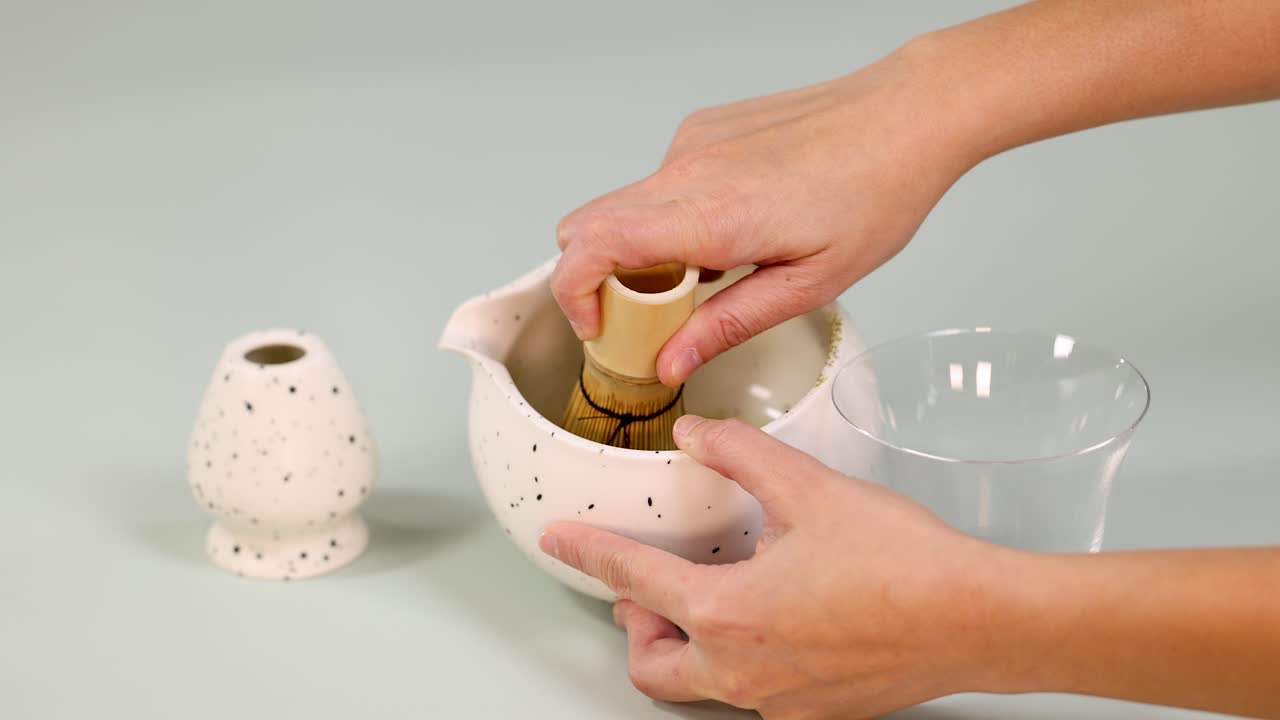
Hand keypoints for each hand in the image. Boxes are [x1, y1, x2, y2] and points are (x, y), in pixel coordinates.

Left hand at [538, 416, 1014, 718]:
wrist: (976, 619)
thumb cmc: (902, 563)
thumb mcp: (808, 487)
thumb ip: (740, 454)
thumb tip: (699, 434)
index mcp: (726, 613)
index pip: (632, 581)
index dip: (588, 554)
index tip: (562, 541)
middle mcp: (742, 669)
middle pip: (651, 665)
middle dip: (637, 625)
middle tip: (651, 588)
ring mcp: (778, 699)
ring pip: (701, 684)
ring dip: (689, 643)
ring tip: (716, 596)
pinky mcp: (815, 710)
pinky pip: (753, 692)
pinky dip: (742, 656)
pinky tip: (777, 618)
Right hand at [550, 46, 974, 386]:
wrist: (906, 114)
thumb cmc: (875, 192)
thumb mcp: (808, 285)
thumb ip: (728, 325)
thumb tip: (670, 362)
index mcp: (710, 216)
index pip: (592, 246)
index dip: (573, 294)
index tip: (598, 327)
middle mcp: (687, 170)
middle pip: (587, 225)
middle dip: (597, 278)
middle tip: (650, 313)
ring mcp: (691, 143)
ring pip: (624, 205)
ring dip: (642, 248)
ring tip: (713, 270)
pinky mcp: (703, 129)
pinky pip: (661, 182)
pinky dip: (674, 215)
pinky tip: (735, 226)